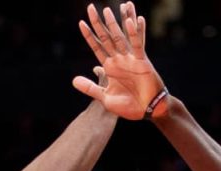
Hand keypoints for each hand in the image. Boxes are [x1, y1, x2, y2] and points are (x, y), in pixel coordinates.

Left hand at [73, 2, 166, 120]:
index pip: (96, 48)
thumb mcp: (105, 98)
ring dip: (113, 24)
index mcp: (109, 67)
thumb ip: (90, 88)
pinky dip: (135, 33)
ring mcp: (130, 59)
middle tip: (90, 7)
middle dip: (97, 24)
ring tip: (107, 10)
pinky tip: (130, 22)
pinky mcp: (142, 61)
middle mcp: (119, 60)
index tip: (81, 23)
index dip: (88, 36)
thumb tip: (73, 81)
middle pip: (106, 38)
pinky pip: (137, 45)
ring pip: (120, 37)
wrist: (147, 111)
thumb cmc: (128, 106)